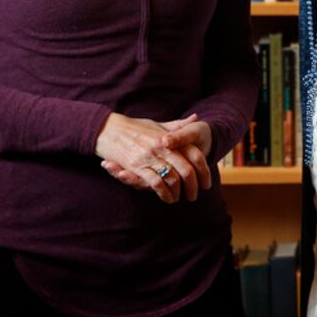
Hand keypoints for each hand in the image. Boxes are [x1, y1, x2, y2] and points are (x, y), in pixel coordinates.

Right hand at [97, 113, 211, 202]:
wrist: (110, 129)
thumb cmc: (136, 127)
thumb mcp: (159, 125)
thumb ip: (178, 126)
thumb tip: (195, 117)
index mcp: (170, 137)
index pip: (195, 155)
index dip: (203, 171)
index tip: (206, 182)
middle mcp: (162, 147)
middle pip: (186, 170)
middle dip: (193, 186)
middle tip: (195, 196)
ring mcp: (150, 157)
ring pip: (172, 178)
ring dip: (178, 192)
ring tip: (180, 198)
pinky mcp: (137, 166)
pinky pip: (155, 182)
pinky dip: (163, 193)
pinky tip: (167, 197)